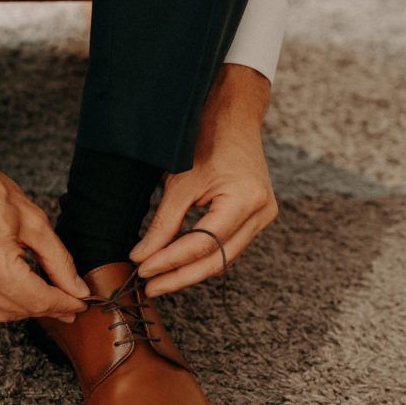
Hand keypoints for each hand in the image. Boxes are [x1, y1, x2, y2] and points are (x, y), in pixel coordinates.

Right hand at [0, 112, 88, 322]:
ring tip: (47, 300)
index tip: (80, 304)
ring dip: (27, 309)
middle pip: (22, 310)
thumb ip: (59, 261)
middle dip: (49, 309)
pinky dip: (4, 303)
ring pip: (2, 313)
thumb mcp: (33, 222)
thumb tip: (77, 288)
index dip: (64, 304)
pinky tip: (18, 293)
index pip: (40, 299)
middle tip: (69, 303)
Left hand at [130, 64, 278, 296]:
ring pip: (223, 258)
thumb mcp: (179, 183)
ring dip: (190, 271)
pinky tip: (177, 266)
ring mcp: (263, 216)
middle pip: (217, 259)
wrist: (232, 116)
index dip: (170, 262)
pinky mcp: (256, 217)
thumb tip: (141, 258)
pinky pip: (227, 247)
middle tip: (149, 288)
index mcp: (246, 200)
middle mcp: (262, 212)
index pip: (203, 244)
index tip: (142, 272)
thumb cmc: (206, 140)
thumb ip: (162, 225)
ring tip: (158, 281)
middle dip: (180, 276)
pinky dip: (202, 257)